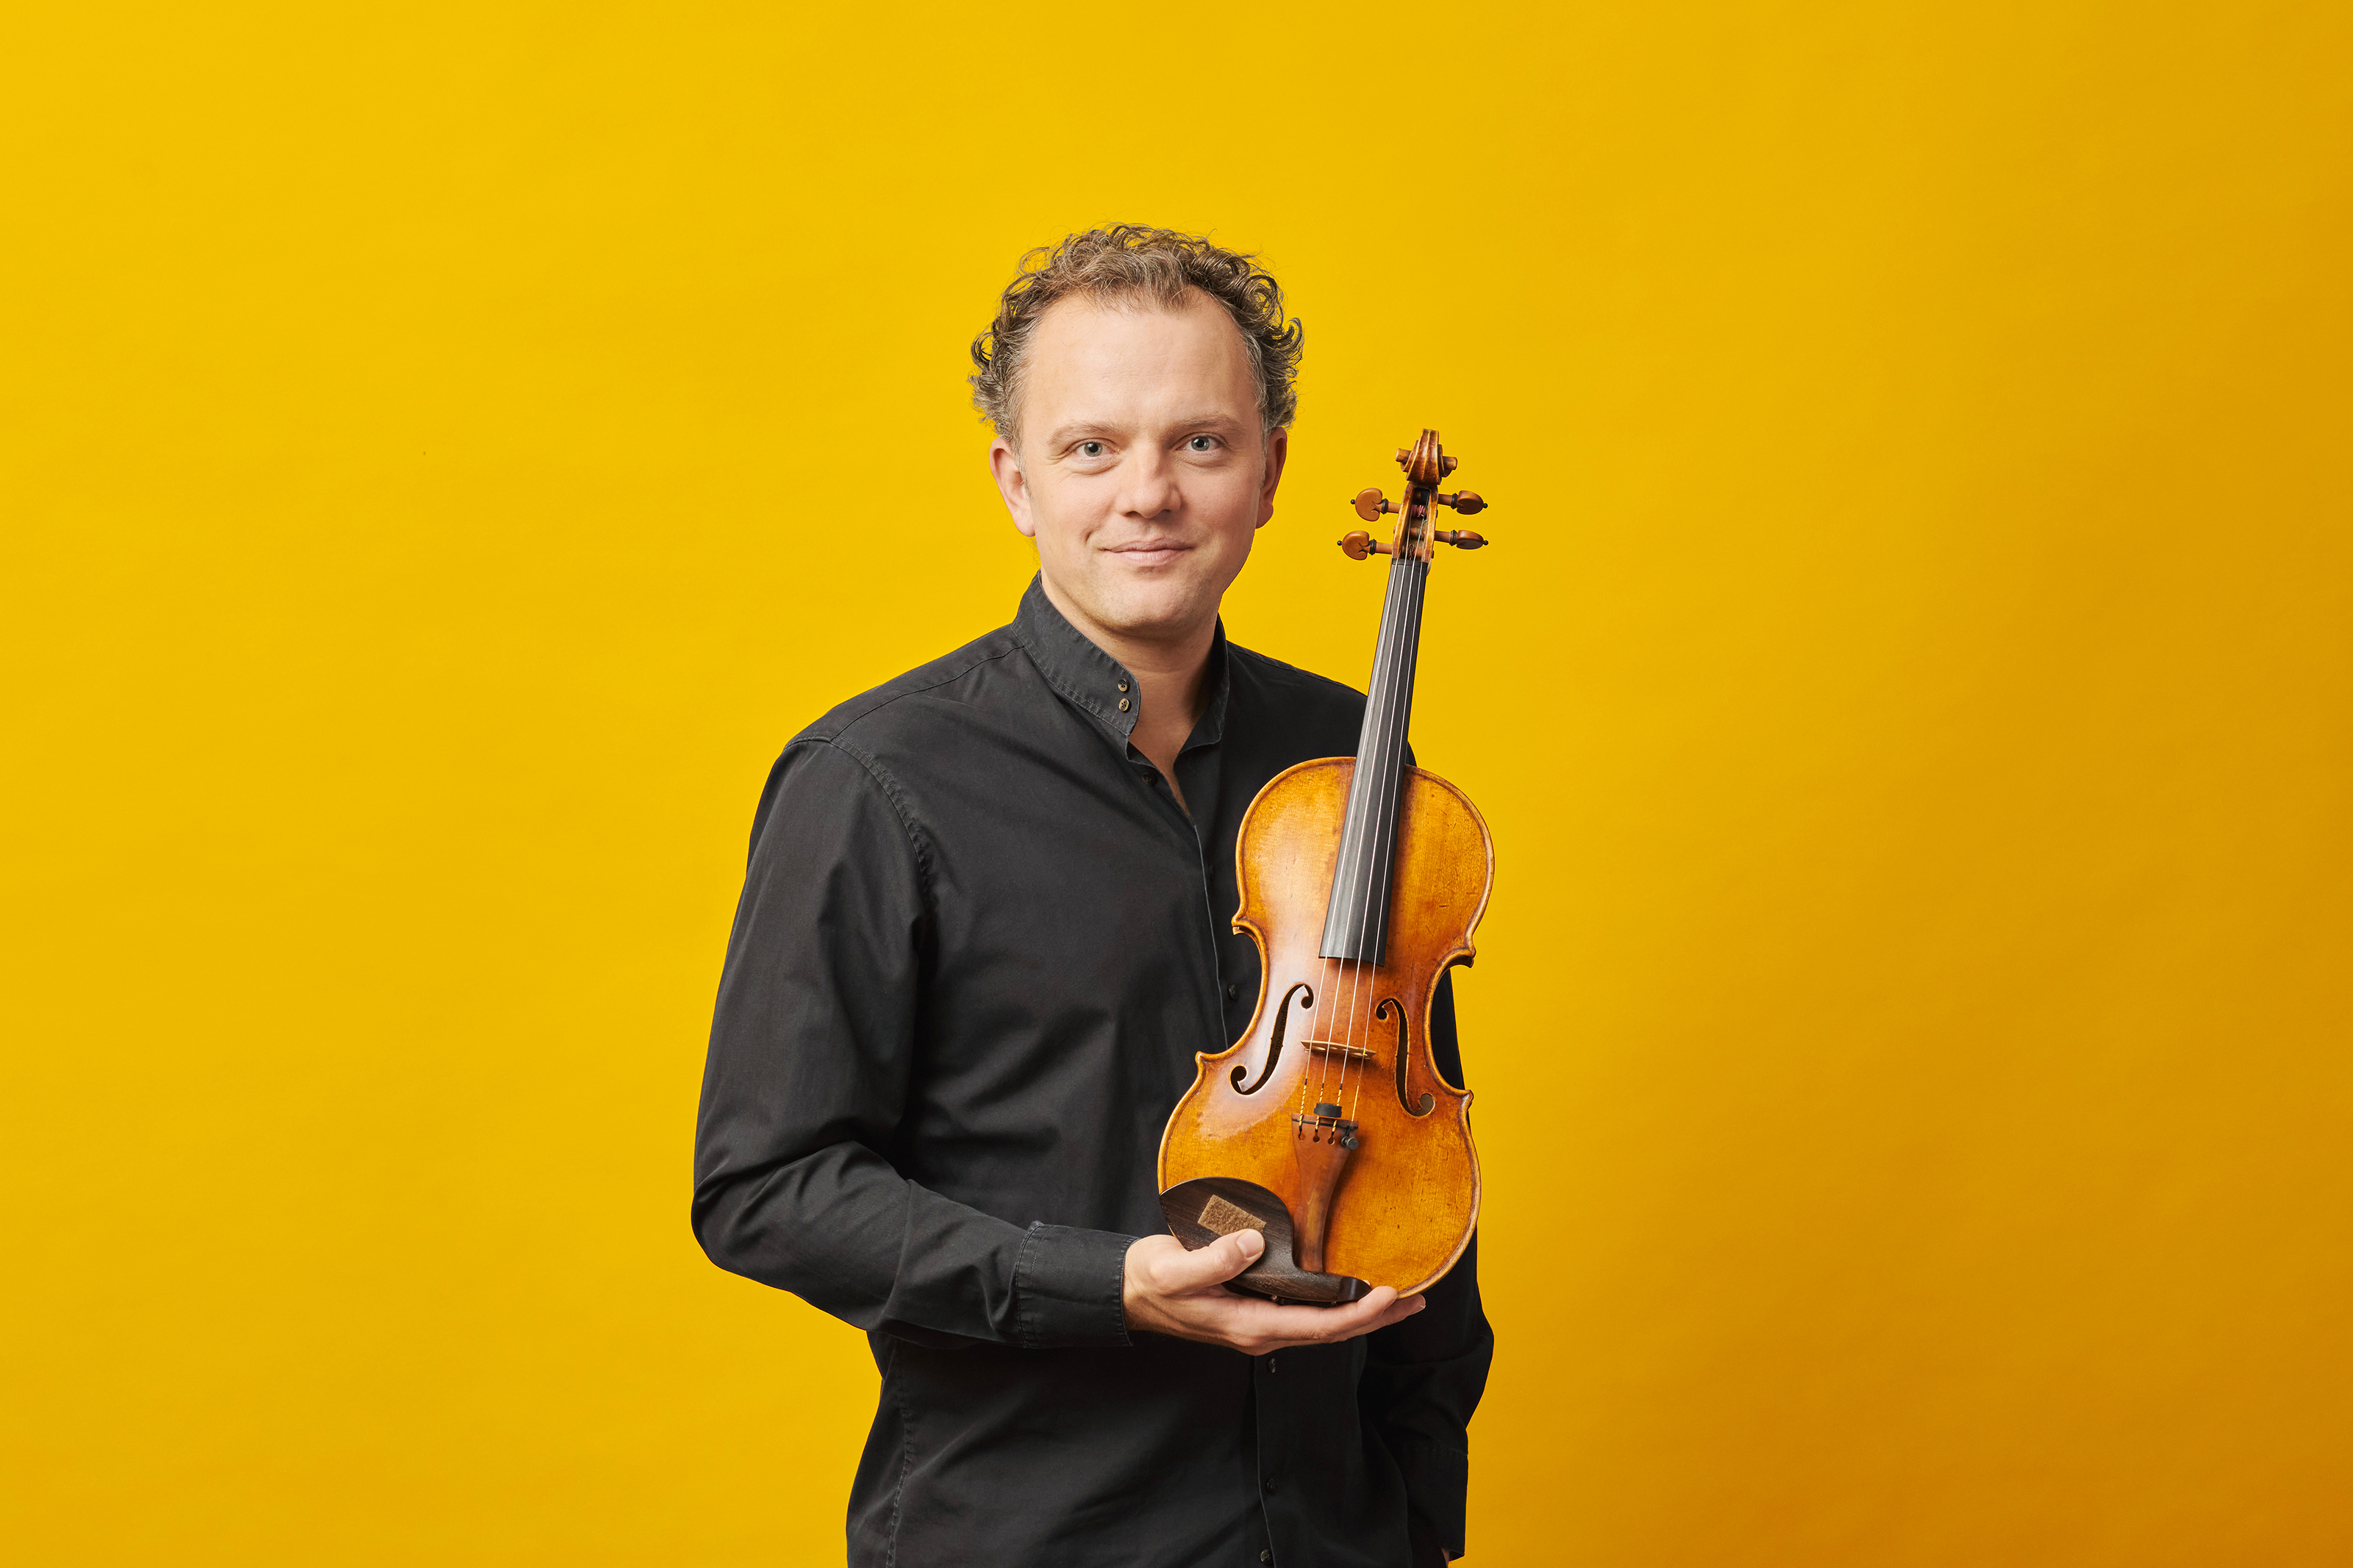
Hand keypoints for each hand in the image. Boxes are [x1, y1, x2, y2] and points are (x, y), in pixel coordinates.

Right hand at [1122, 1230, 1423, 1352]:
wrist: (1130, 1291)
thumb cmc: (1151, 1280)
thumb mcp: (1174, 1269)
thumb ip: (1213, 1260)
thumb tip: (1255, 1244)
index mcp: (1249, 1325)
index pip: (1317, 1327)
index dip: (1357, 1314)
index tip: (1388, 1295)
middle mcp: (1262, 1330)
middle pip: (1332, 1331)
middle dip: (1376, 1318)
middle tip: (1417, 1300)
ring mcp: (1261, 1322)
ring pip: (1324, 1324)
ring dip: (1363, 1313)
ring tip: (1401, 1299)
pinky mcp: (1258, 1308)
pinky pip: (1309, 1312)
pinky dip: (1339, 1304)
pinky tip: (1353, 1291)